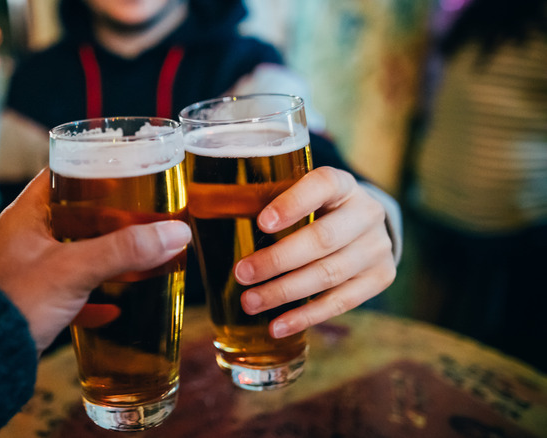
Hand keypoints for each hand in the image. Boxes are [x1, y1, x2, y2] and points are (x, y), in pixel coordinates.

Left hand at [0, 169, 191, 353]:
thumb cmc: (15, 301)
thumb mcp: (75, 269)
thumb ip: (125, 250)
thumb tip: (175, 233)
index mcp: (26, 216)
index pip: (61, 175)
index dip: (93, 170)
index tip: (125, 171)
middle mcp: (25, 239)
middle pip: (73, 216)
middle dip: (109, 219)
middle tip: (142, 217)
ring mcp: (27, 271)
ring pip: (74, 255)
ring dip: (104, 257)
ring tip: (136, 257)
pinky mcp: (32, 303)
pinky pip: (68, 293)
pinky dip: (92, 297)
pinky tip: (113, 308)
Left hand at [235, 166, 396, 337]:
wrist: (364, 226)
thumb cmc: (315, 210)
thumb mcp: (299, 194)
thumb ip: (262, 201)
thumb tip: (192, 222)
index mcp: (342, 184)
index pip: (323, 185)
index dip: (293, 203)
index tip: (261, 222)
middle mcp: (366, 213)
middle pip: (322, 239)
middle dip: (278, 260)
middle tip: (242, 274)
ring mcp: (377, 247)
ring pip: (329, 274)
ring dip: (285, 291)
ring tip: (251, 302)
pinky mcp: (381, 277)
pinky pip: (342, 302)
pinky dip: (306, 316)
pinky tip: (277, 326)